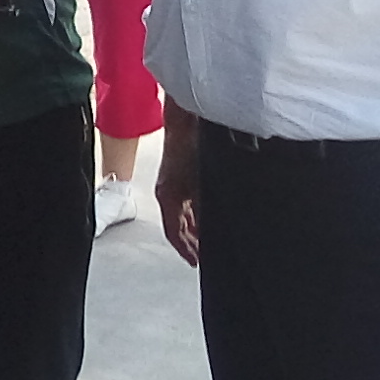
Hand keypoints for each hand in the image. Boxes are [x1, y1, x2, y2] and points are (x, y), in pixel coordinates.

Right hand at [155, 103, 199, 264]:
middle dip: (193, 242)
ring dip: (195, 228)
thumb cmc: (192, 146)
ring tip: (210, 239)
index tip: (196, 262)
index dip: (185, 249)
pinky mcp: (179, 175)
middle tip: (207, 254)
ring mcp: (172, 184)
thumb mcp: (200, 184)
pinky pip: (186, 202)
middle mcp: (168, 193)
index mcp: (168, 197)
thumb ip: (204, 208)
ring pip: (183, 214)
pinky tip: (210, 215)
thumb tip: (210, 228)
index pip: (174, 232)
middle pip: (178, 226)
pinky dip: (196, 213)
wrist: (187, 118)